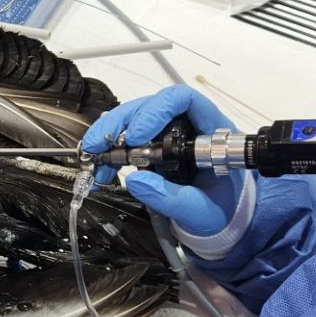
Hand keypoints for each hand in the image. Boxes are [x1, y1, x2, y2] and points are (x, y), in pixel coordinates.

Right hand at [81, 85, 242, 235]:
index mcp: (211, 132)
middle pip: (150, 105)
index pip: (184, 100)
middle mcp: (189, 124)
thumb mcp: (202, 211)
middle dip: (120, 122)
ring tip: (95, 155)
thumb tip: (136, 180)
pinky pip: (129, 134)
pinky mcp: (154, 143)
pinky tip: (102, 161)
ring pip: (135, 117)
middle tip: (98, 145)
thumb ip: (172, 198)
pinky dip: (110, 145)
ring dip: (110, 133)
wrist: (220, 216)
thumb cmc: (221, 208)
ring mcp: (169, 132)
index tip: (136, 136)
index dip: (156, 110)